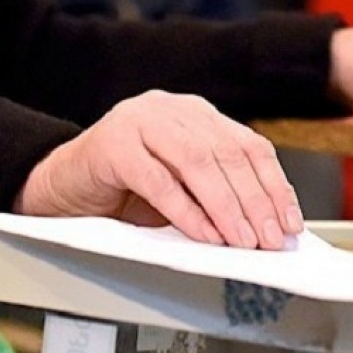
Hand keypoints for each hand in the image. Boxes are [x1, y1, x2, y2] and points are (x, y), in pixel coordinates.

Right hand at [14, 91, 300, 249]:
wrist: (63, 186)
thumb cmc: (126, 190)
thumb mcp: (184, 188)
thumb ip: (220, 195)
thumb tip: (267, 228)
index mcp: (197, 115)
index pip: (250, 146)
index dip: (275, 186)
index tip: (290, 223)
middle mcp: (172, 110)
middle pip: (229, 154)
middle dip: (256, 201)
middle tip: (270, 240)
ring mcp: (140, 121)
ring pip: (198, 163)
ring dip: (227, 208)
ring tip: (243, 242)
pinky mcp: (112, 145)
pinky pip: (159, 181)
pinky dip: (187, 212)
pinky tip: (205, 235)